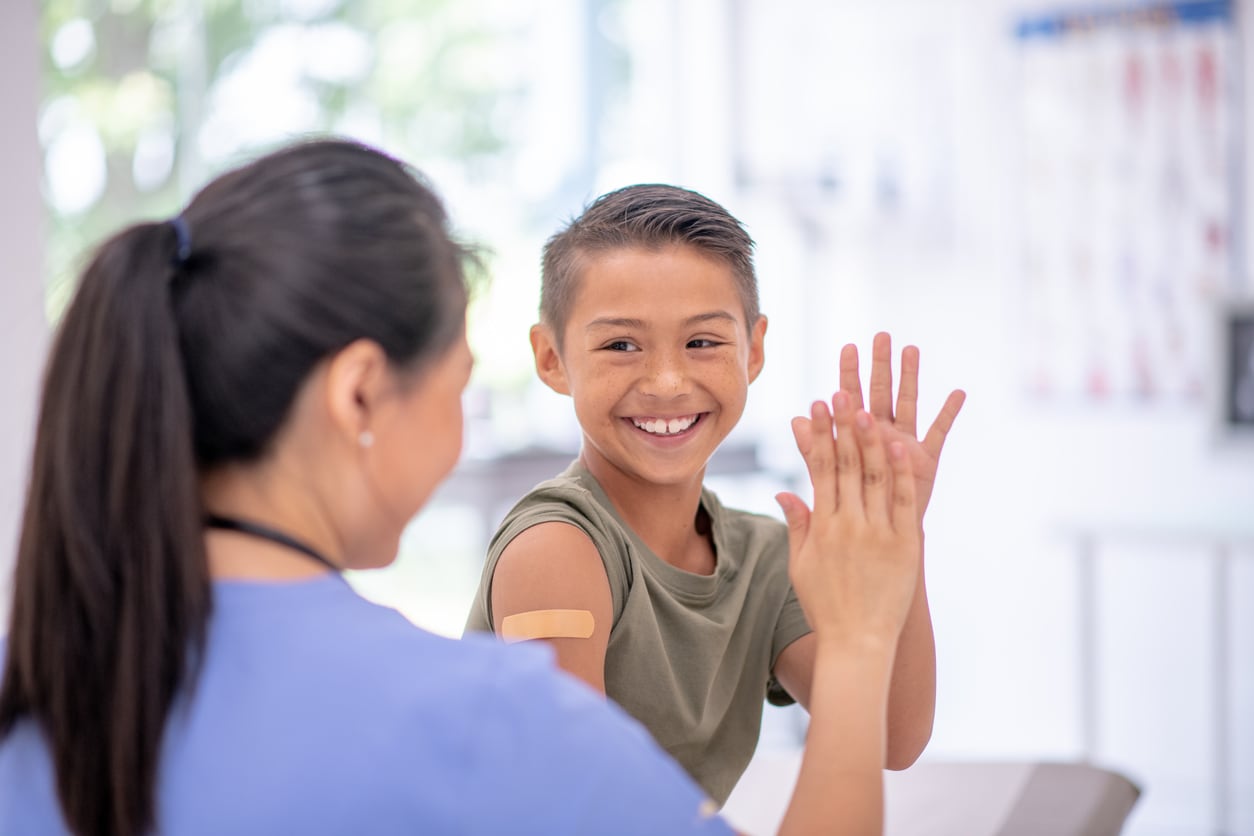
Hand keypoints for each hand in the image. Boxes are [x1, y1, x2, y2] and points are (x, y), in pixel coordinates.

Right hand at [776, 395, 920, 645]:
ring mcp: (879, 533)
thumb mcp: (801, 565)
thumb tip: (783, 493)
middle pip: (848, 465)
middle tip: (840, 391)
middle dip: (843, 426)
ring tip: (868, 408)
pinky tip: (900, 445)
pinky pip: (905, 502)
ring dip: (872, 439)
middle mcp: (850, 525)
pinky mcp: (906, 545)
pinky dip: (902, 473)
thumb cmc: (825, 605)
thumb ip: (798, 525)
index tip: (814, 407)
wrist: (858, 642)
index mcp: (823, 527)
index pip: (820, 470)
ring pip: (876, 476)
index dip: (818, 435)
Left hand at [795, 333, 964, 519]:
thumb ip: (814, 450)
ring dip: (910, 378)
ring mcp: (903, 445)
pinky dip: (948, 413)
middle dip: (880, 365)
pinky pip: (938, 433)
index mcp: (853, 438)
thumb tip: (795, 421)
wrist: (872, 546)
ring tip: (911, 350)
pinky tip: (958, 392)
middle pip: (880, 393)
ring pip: (907, 404)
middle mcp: (879, 435)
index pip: (849, 399)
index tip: (847, 347)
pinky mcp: (925, 461)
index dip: (848, 374)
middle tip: (881, 336)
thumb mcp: (827, 480)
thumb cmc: (845, 514)